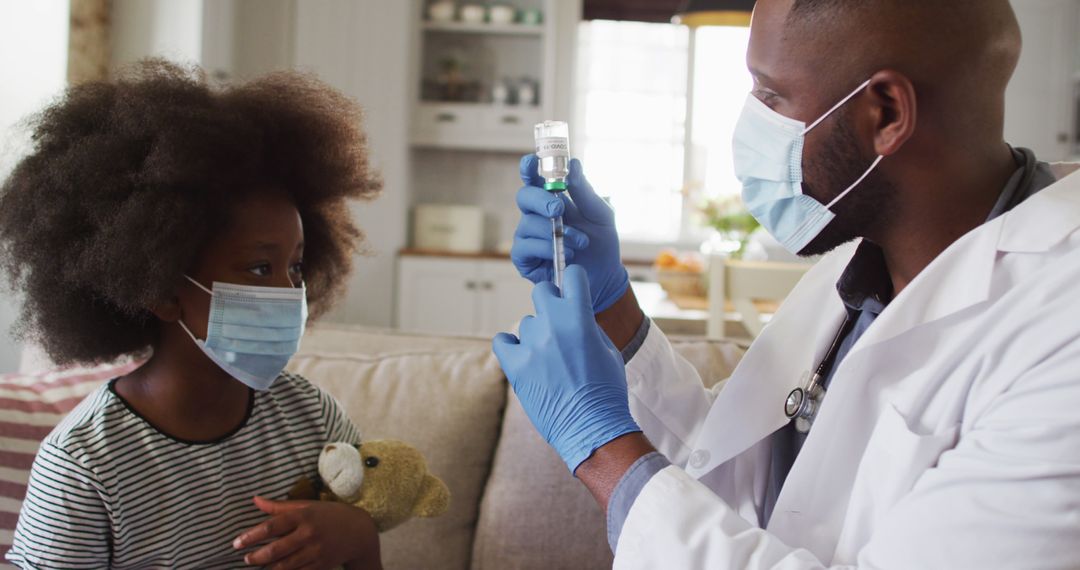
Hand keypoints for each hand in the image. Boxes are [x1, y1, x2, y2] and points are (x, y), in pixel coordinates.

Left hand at [233, 496, 381, 569]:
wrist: (359, 532)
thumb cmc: (329, 515)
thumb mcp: (306, 506)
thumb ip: (279, 506)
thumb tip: (255, 500)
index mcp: (304, 516)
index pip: (273, 526)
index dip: (252, 535)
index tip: (237, 542)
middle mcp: (309, 534)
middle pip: (277, 549)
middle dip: (257, 556)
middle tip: (245, 558)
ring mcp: (316, 552)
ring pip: (285, 565)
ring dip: (268, 568)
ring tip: (256, 566)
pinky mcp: (321, 566)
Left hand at [493, 265, 640, 472]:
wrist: (592, 427)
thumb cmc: (606, 390)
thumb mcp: (608, 350)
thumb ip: (588, 324)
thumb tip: (573, 310)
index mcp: (581, 318)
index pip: (572, 275)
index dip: (573, 282)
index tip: (573, 291)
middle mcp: (554, 325)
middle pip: (542, 292)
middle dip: (551, 303)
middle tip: (558, 324)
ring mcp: (532, 345)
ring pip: (527, 324)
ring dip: (536, 335)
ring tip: (549, 360)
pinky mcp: (515, 366)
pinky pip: (502, 342)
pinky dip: (510, 347)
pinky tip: (522, 357)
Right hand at [512, 156, 629, 312]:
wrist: (605, 276)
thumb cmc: (601, 242)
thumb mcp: (601, 214)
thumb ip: (585, 191)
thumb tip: (573, 164)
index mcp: (551, 199)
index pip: (535, 178)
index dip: (529, 168)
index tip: (531, 161)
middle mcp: (535, 215)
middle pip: (524, 197)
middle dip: (540, 200)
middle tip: (558, 208)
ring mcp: (528, 236)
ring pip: (528, 224)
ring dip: (556, 232)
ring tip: (580, 243)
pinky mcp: (525, 259)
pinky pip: (526, 247)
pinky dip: (546, 249)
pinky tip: (565, 255)